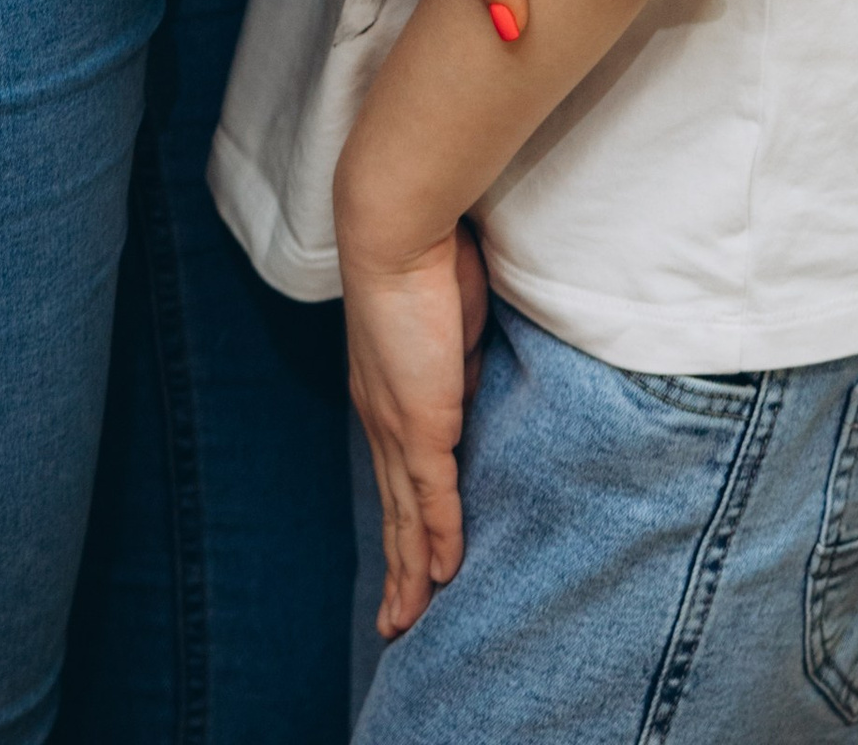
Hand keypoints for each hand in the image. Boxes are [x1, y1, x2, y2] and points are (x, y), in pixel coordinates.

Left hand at [340, 202, 487, 640]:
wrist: (395, 232)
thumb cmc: (428, 260)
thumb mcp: (454, 329)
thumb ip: (462, 371)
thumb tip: (474, 398)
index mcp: (387, 398)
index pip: (396, 479)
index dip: (402, 527)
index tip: (404, 565)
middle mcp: (384, 422)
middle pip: (394, 514)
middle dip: (397, 572)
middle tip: (397, 625)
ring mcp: (398, 428)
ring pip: (407, 520)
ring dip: (410, 575)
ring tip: (409, 625)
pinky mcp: (420, 424)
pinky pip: (433, 498)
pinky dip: (439, 540)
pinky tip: (443, 578)